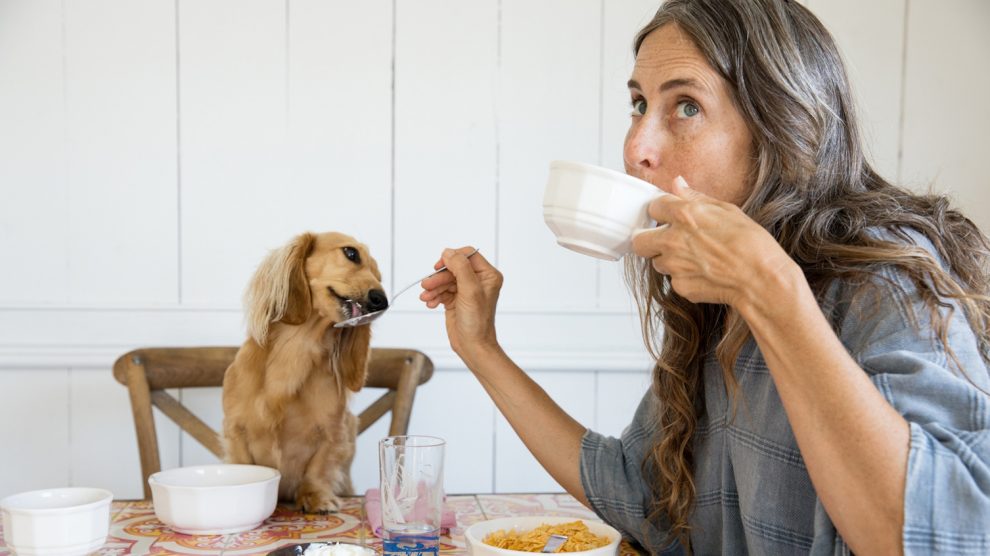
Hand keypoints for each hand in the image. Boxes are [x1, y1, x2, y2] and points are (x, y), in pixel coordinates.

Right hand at [420, 247, 503, 364]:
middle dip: (439, 277)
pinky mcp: (455, 299)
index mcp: (488, 275)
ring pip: (445, 279)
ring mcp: (466, 290)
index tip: (439, 266)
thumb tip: (448, 252)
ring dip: (433, 287)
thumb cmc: (477, 322)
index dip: (452, 258)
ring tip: (426, 297)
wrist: (472, 346)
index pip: (468, 255)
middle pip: (453, 268)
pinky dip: (434, 296)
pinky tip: (430, 303)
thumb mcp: (470, 291)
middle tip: (427, 285)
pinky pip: (441, 291)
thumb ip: (460, 268)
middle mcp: (478, 281)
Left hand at [631, 176, 796, 309]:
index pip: (653, 207)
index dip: (661, 211)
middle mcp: (672, 240)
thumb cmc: (751, 244)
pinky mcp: (679, 286)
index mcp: (684, 215)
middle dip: (648, 239)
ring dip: (669, 260)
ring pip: (657, 262)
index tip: (667, 215)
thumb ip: (696, 197)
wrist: (760, 278)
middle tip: (664, 240)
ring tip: (695, 259)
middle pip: (639, 240)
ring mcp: (674, 265)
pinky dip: (685, 278)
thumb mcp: (727, 210)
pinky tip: (705, 273)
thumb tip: (678, 184)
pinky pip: (674, 280)